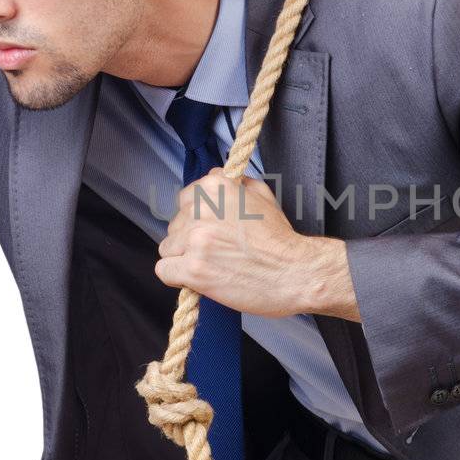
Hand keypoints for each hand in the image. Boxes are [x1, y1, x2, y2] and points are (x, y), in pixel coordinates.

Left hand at [154, 168, 357, 319]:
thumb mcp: (263, 196)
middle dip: (189, 238)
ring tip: (212, 266)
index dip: (198, 217)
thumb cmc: (281, 240)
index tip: (213, 229)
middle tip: (217, 251)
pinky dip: (179, 278)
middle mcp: (201, 209)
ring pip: (167, 248)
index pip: (186, 198)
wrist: (295, 273)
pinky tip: (200, 279)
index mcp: (215, 186)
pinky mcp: (193, 269)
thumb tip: (216, 181)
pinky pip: (165, 271)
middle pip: (175, 224)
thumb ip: (235, 185)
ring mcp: (195, 239)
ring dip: (184, 259)